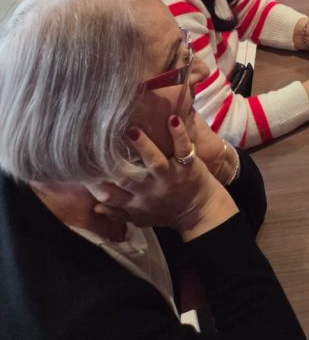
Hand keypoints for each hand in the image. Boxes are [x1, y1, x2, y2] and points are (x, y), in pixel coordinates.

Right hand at [87, 117, 235, 239]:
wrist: (200, 214)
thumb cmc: (166, 213)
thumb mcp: (140, 218)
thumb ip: (117, 213)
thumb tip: (95, 206)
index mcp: (135, 201)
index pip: (108, 193)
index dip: (91, 180)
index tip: (76, 162)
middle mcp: (148, 189)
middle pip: (125, 176)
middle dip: (110, 161)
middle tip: (94, 140)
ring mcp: (169, 176)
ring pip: (153, 161)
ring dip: (143, 145)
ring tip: (131, 129)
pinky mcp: (188, 166)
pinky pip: (183, 149)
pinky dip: (179, 135)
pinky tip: (173, 120)